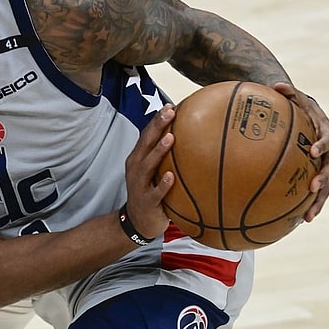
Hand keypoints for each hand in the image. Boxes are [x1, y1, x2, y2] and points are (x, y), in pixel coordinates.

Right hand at [123, 104, 175, 238]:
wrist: (138, 222)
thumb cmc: (150, 193)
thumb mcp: (154, 172)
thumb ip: (167, 158)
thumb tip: (193, 142)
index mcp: (138, 159)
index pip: (146, 135)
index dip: (156, 120)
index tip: (170, 106)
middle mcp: (136, 168)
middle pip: (145, 143)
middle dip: (157, 127)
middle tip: (170, 112)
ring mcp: (139, 185)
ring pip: (147, 165)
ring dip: (158, 151)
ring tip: (170, 138)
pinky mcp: (146, 201)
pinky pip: (155, 193)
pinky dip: (162, 184)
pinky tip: (171, 176)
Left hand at [274, 83, 328, 221]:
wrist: (306, 117)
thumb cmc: (298, 106)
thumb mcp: (295, 97)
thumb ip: (288, 92)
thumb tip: (277, 85)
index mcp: (326, 132)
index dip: (323, 145)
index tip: (312, 151)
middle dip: (323, 178)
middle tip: (313, 187)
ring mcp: (325, 166)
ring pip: (326, 186)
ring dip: (319, 201)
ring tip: (308, 216)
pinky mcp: (316, 176)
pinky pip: (314, 193)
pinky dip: (307, 205)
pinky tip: (298, 221)